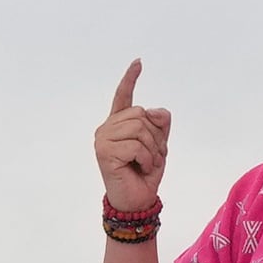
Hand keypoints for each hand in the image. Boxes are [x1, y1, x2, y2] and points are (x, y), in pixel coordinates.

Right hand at [94, 61, 172, 213]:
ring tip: (145, 163)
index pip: (123, 96)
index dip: (130, 79)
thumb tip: (153, 110)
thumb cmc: (145, 173)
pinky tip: (140, 168)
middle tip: (151, 156)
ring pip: (139, 128)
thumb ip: (159, 123)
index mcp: (119, 124)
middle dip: (154, 136)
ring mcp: (103, 139)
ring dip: (151, 149)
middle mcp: (107, 128)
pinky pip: (136, 145)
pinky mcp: (104, 152)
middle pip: (140, 114)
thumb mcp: (159, 144)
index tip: (138, 62)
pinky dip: (146, 158)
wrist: (137, 200)